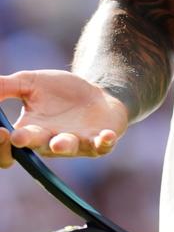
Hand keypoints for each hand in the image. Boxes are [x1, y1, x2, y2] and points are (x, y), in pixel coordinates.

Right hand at [0, 69, 128, 167]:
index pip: (8, 147)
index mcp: (29, 131)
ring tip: (58, 140)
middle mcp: (49, 142)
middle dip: (27, 142)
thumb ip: (6, 87)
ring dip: (62, 145)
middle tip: (18, 136)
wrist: (95, 94)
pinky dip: (103, 143)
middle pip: (34, 147)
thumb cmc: (59, 92)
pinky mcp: (98, 140)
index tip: (0, 130)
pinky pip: (101, 147)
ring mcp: (75, 143)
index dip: (0, 145)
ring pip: (67, 148)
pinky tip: (105, 136)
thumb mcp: (30, 83)